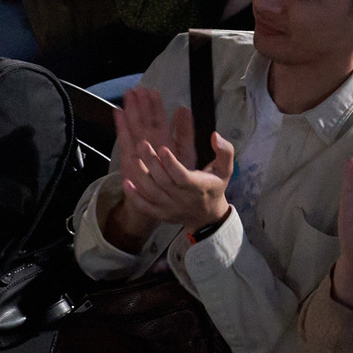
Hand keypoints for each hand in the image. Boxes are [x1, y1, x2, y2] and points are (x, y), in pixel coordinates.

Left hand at [113, 85, 232, 236]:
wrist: (207, 216)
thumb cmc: (215, 186)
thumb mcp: (226, 169)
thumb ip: (225, 151)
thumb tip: (215, 136)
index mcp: (198, 186)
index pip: (182, 176)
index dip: (171, 163)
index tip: (162, 148)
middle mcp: (182, 198)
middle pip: (163, 182)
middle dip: (151, 163)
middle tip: (142, 144)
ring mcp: (170, 207)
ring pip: (152, 193)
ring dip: (141, 176)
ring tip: (133, 158)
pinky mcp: (161, 213)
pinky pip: (146, 207)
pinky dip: (135, 196)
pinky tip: (126, 182)